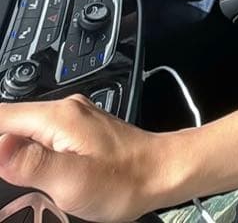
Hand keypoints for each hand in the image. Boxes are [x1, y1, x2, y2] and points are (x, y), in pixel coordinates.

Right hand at [0, 96, 165, 220]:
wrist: (162, 173)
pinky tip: (32, 179)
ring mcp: (72, 121)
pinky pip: (41, 139)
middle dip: (1, 150)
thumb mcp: (73, 180)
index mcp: (57, 118)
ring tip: (19, 185)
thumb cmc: (126, 178)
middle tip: (7, 183)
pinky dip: (28, 157)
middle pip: (9, 123)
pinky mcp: (78, 133)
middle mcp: (63, 111)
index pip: (2, 116)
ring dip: (11, 155)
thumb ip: (32, 163)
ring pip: (24, 132)